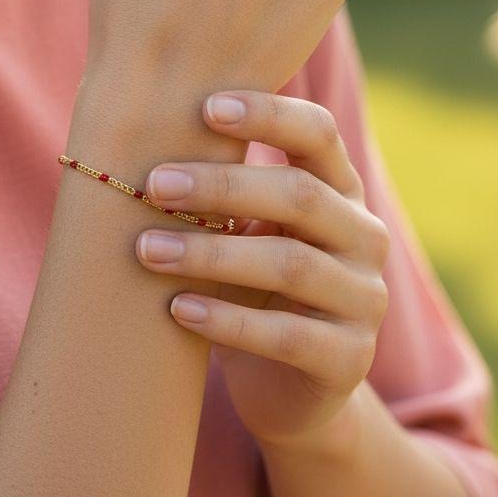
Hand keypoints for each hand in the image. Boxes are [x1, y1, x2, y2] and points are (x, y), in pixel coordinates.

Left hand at [132, 89, 390, 449]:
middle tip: (156, 184)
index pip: (318, 134)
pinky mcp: (349, 360)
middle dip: (223, 185)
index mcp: (340, 191)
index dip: (268, 114)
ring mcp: (364, 299)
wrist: (288, 390)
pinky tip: (178, 310)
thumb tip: (133, 134)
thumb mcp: (244, 233)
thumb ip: (219, 192)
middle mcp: (363, 237)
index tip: (206, 106)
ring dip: (212, 254)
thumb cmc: (249, 290)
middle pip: (301, 195)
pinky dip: (228, 321)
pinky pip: (287, 336)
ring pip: (291, 265)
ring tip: (146, 250)